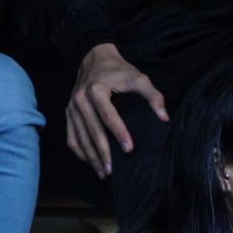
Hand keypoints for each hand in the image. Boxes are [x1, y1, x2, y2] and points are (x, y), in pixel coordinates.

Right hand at [68, 43, 169, 178]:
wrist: (95, 60)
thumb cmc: (119, 71)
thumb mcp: (139, 78)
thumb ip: (153, 96)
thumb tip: (164, 117)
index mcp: (96, 90)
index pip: (108, 116)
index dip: (119, 133)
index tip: (129, 149)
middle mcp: (80, 99)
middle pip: (92, 131)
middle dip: (102, 152)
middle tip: (113, 170)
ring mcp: (71, 108)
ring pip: (79, 138)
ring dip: (91, 157)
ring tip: (104, 172)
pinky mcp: (68, 114)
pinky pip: (71, 137)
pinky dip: (80, 152)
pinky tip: (91, 162)